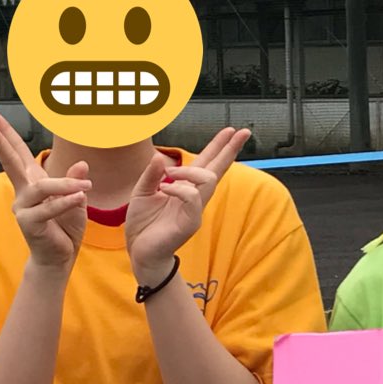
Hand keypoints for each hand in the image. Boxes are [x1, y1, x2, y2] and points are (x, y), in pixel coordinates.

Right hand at [0, 109, 87, 270]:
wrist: (60, 258)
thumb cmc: (65, 228)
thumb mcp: (75, 200)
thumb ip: (74, 181)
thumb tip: (82, 164)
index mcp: (32, 182)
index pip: (18, 153)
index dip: (5, 134)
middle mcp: (24, 192)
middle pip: (10, 161)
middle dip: (0, 141)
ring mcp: (24, 207)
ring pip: (42, 187)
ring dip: (64, 184)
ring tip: (86, 187)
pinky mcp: (29, 223)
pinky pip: (49, 208)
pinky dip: (65, 202)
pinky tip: (80, 197)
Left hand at [126, 127, 247, 287]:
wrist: (139, 251)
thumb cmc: (143, 224)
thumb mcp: (142, 192)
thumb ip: (152, 174)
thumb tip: (160, 159)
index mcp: (184, 188)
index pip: (206, 164)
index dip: (219, 147)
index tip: (232, 131)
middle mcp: (194, 198)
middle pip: (217, 169)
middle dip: (229, 149)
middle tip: (242, 132)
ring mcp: (195, 211)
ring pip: (207, 180)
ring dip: (190, 171)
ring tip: (170, 174)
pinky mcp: (191, 223)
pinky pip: (192, 197)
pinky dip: (178, 188)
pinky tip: (164, 188)